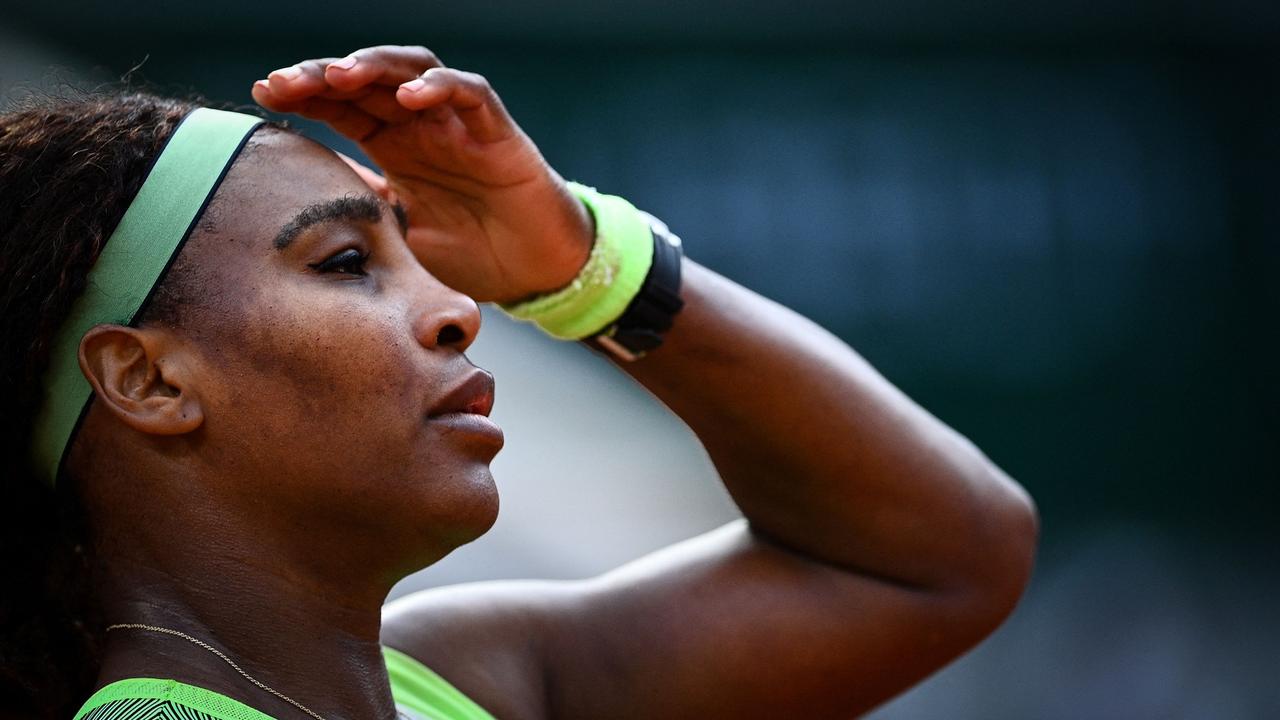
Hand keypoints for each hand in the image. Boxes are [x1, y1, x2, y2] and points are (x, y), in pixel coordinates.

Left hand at [250, 45, 593, 303]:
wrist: (534, 272)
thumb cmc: (471, 255)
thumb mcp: (398, 241)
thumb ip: (361, 215)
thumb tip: (299, 208)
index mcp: (394, 147)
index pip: (341, 106)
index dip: (304, 95)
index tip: (263, 92)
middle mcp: (422, 125)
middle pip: (367, 80)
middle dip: (324, 75)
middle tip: (287, 81)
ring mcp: (458, 123)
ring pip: (413, 70)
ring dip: (374, 66)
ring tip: (340, 74)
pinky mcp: (497, 132)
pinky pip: (470, 93)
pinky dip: (440, 87)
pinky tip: (409, 96)